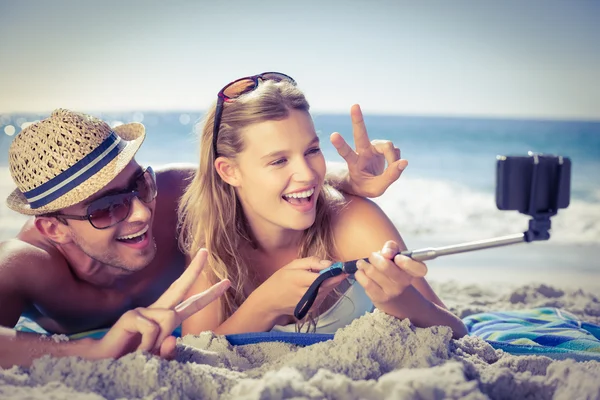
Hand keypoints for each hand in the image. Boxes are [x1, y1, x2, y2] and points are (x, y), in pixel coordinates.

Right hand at [89, 249, 229, 359]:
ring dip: (158, 341)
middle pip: (180, 287)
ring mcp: (144, 311)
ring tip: (143, 350)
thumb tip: (174, 339)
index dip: (208, 294)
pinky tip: (135, 347)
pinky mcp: (132, 315)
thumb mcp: (156, 358)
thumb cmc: (131, 358)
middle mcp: (156, 311)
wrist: (103, 363)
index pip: (191, 304)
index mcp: (165, 319)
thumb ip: (168, 353)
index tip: (225, 282)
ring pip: (169, 319)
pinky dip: (147, 344)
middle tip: (206, 251)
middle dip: (194, 269)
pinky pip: (152, 328)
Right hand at [252, 257, 347, 318]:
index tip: (343, 266)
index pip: (324, 276)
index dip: (335, 272)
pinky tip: (320, 285)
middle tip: (342, 270)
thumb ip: (310, 262)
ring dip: (331, 283)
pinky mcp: (311, 308)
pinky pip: (323, 297)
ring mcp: (310, 303)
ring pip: (327, 291)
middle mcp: (307, 293)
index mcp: (301, 280)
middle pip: (329, 284)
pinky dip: (325, 290)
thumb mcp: (291, 266)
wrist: (269, 302)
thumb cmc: (279, 281)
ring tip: (329, 275)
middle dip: (337, 277)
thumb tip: (328, 263)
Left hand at [330, 104, 407, 197]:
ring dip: (392, 159)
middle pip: (360, 134)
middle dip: (357, 119)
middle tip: (354, 105)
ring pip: (387, 146)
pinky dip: (396, 160)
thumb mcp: (376, 189)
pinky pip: (394, 151)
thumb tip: (404, 162)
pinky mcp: (382, 146)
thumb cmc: (365, 187)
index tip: (333, 135)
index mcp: (354, 163)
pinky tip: (390, 166)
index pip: (346, 153)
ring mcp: (372, 147)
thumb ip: (390, 177)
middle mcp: (362, 151)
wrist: (364, 183)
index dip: (340, 145)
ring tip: (393, 170)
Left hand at [354, 240, 426, 313]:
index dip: (406, 262)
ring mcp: (392, 291)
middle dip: (374, 257)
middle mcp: (405, 282)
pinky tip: (361, 272)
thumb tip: (386, 253)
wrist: (392, 294)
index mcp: (413, 270)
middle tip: (372, 256)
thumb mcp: (396, 255)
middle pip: (385, 266)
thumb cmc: (393, 269)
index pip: (419, 268)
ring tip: (362, 264)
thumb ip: (392, 247)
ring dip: (364, 265)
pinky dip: (360, 274)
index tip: (397, 258)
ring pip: (372, 272)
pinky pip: (365, 282)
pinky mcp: (380, 298)